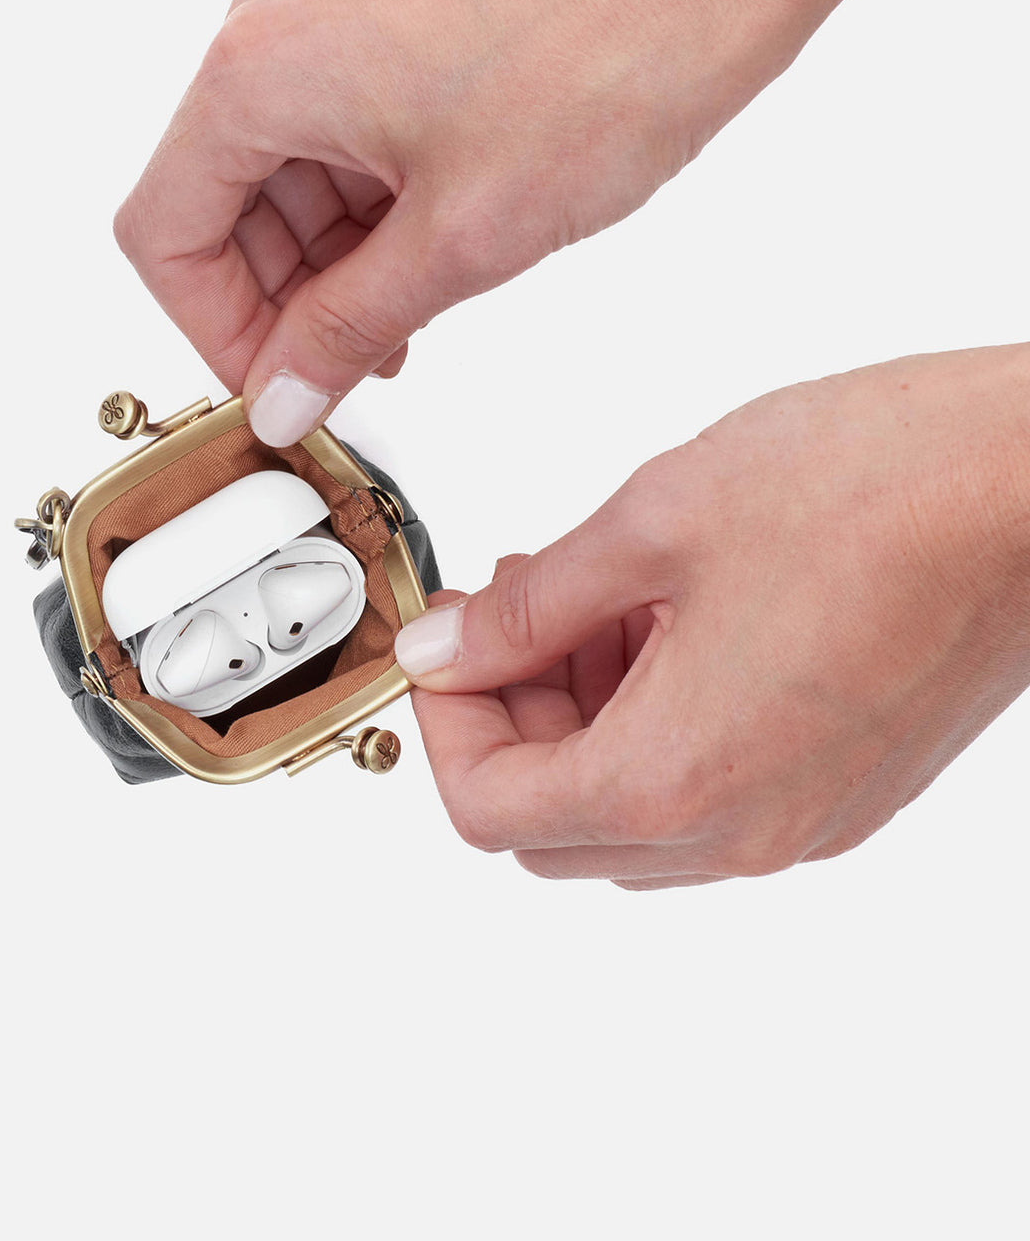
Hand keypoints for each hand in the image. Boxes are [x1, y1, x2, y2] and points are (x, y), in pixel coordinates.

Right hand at [114, 0, 976, 444]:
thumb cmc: (615, 55)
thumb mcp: (459, 240)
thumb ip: (346, 332)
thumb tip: (281, 396)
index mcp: (262, 66)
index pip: (164, 236)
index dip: (212, 334)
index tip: (274, 387)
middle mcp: (278, 14)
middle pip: (215, 201)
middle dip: (276, 301)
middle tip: (344, 367)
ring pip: (277, 169)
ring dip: (325, 260)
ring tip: (404, 314)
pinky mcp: (385, 3)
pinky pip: (332, 127)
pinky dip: (361, 205)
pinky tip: (420, 252)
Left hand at [396, 347, 1029, 888]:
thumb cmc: (875, 488)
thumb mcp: (651, 526)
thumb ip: (526, 609)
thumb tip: (444, 649)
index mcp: (676, 778)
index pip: (488, 809)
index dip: (444, 722)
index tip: (445, 642)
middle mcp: (742, 831)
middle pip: (552, 826)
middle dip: (509, 720)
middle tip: (512, 616)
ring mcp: (802, 821)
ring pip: (629, 816)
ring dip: (582, 720)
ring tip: (599, 601)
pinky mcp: (845, 791)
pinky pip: (708, 794)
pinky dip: (657, 726)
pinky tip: (670, 624)